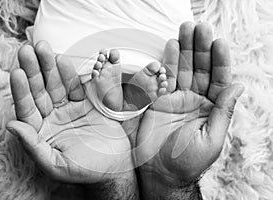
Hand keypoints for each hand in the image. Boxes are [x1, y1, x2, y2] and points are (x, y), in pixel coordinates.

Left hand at [6, 41, 134, 187]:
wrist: (116, 166)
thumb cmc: (85, 170)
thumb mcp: (56, 165)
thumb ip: (33, 146)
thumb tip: (12, 125)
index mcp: (42, 133)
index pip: (27, 108)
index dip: (22, 91)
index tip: (18, 72)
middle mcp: (52, 118)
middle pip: (40, 91)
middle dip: (33, 70)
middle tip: (28, 50)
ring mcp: (69, 109)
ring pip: (56, 85)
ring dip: (50, 67)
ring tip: (43, 48)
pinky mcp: (86, 104)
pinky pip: (76, 86)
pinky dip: (71, 74)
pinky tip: (62, 61)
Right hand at [136, 22, 243, 198]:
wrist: (161, 173)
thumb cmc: (188, 161)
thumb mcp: (212, 138)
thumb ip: (223, 111)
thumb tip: (237, 86)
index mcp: (211, 109)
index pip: (218, 80)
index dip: (219, 61)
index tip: (219, 43)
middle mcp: (195, 100)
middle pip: (200, 69)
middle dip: (200, 48)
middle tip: (199, 28)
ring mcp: (176, 99)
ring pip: (183, 70)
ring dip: (184, 50)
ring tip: (185, 30)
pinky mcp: (158, 101)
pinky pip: (164, 79)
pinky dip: (167, 63)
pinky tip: (171, 47)